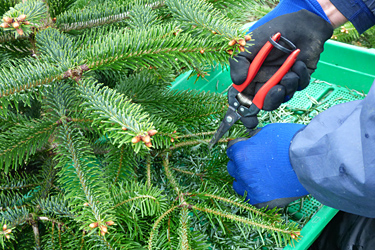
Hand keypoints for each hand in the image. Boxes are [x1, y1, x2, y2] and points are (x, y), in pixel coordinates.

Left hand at [226, 123, 307, 207]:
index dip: (239, 148)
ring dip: (244, 179)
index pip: (230, 150)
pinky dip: (254, 192)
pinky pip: (250, 197)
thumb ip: (253, 138)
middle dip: (240, 163)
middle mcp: (242, 171)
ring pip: (238, 184)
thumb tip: (249, 140)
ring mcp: (251, 187)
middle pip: (233, 167)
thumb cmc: (291, 143)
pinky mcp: (261, 200)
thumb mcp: (268, 131)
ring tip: (258, 176)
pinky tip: (264, 186)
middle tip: (254, 162)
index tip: (245, 149)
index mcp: (241, 153)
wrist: (310, 160)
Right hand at [230, 3, 332, 128]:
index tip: (248, 119)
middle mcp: (264, 82)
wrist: (302, 24)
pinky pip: (298, 87)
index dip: (243, 111)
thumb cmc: (273, 32)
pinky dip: (299, 76)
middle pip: (263, 103)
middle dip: (270, 101)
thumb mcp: (250, 45)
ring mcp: (281, 82)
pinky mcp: (298, 80)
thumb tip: (237, 82)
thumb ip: (240, 63)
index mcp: (249, 76)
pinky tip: (297, 63)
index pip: (241, 98)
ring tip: (289, 71)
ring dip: (287, 86)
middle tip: (276, 91)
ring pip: (282, 98)